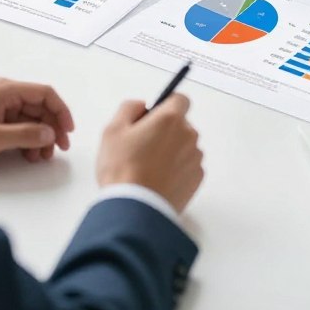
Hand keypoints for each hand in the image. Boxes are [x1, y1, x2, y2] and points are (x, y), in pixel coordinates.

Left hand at [0, 78, 73, 164]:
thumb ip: (24, 134)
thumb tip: (50, 134)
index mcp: (6, 90)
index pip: (44, 94)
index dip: (60, 111)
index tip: (68, 131)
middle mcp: (5, 93)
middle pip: (39, 107)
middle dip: (51, 128)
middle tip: (57, 150)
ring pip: (31, 118)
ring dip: (39, 136)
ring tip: (39, 157)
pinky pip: (19, 125)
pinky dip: (27, 138)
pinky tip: (27, 154)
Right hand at [96, 94, 203, 213]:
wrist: (134, 210)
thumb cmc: (122, 168)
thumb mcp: (113, 130)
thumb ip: (129, 108)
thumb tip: (142, 106)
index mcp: (170, 119)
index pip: (180, 99)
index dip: (166, 106)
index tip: (153, 118)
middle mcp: (188, 135)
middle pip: (181, 125)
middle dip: (165, 131)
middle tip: (143, 147)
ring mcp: (195, 158)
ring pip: (184, 146)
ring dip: (172, 151)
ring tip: (149, 168)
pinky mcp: (197, 180)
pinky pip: (188, 166)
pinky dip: (177, 170)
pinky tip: (158, 181)